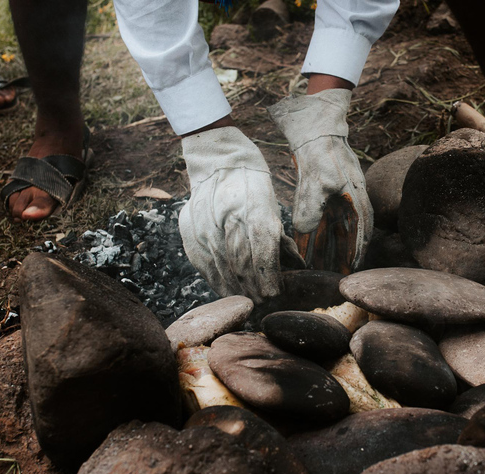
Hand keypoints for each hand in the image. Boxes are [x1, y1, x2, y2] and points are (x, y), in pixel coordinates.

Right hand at [179, 127, 301, 301]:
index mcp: (253, 212)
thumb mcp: (271, 206)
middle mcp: (227, 221)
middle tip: (263, 302)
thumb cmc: (252, 183)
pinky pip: (203, 264)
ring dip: (235, 289)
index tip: (274, 292)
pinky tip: (226, 290)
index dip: (268, 277)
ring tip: (247, 301)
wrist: (217, 161)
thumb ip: (279, 237)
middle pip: (241, 265)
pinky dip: (216, 280)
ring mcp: (205, 227)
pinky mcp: (190, 232)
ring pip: (221, 268)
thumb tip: (294, 267)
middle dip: (254, 288)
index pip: (261, 253)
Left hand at [268, 88, 372, 271]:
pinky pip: (324, 221)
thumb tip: (303, 232)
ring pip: (335, 231)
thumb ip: (310, 208)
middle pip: (349, 237)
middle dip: (342, 257)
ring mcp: (340, 200)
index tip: (350, 272)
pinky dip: (318, 235)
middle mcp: (351, 203)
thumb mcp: (316, 182)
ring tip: (320, 269)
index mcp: (356, 201)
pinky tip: (308, 247)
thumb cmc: (322, 154)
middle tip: (335, 278)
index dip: (355, 254)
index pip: (361, 235)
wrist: (318, 130)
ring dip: (328, 249)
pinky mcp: (328, 196)